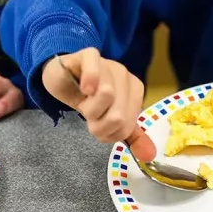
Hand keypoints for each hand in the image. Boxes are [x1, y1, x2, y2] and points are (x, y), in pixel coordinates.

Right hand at [41, 48, 155, 162]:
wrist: (64, 76)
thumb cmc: (89, 98)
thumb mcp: (109, 118)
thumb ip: (129, 134)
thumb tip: (148, 155)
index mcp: (135, 90)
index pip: (126, 126)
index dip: (107, 132)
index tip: (97, 122)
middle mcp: (124, 75)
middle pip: (118, 116)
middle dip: (97, 122)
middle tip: (89, 113)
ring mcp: (107, 64)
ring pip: (107, 95)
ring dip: (89, 108)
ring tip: (83, 102)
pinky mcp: (88, 55)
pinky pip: (94, 69)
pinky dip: (90, 81)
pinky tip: (85, 88)